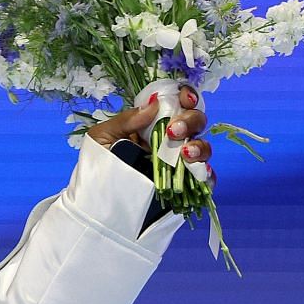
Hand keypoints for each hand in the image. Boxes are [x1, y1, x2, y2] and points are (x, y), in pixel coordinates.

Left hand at [84, 82, 215, 190]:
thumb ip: (126, 120)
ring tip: (185, 154)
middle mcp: (169, 141)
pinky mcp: (183, 185)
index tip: (183, 100)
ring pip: (202, 147)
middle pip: (195, 121)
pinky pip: (204, 178)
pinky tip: (198, 173)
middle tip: (172, 132)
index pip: (177, 103)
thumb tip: (154, 103)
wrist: (96, 206)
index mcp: (151, 124)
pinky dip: (207, 174)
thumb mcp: (102, 137)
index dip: (187, 96)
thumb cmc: (96, 167)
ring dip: (200, 146)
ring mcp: (178, 163)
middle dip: (190, 120)